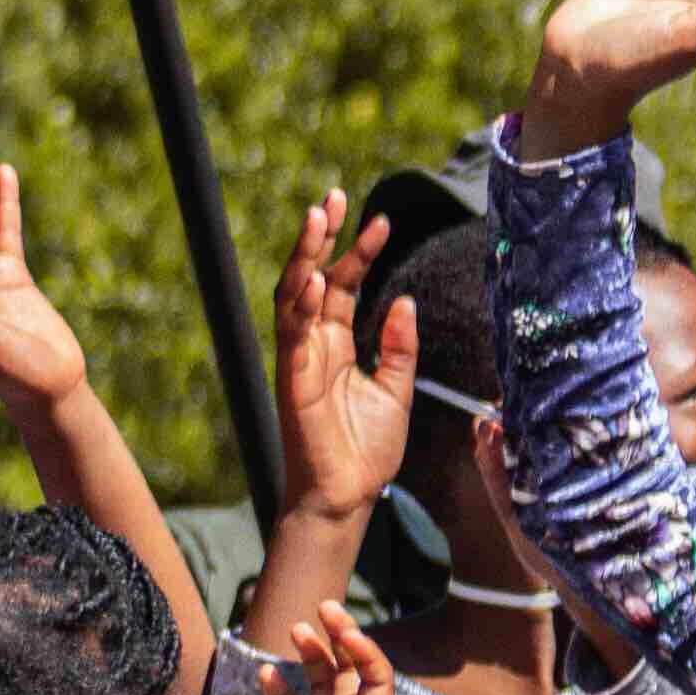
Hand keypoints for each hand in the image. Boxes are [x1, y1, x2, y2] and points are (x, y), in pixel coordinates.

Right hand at [267, 605, 438, 694]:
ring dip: (310, 652)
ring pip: (316, 678)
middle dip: (338, 634)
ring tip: (297, 629)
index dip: (364, 649)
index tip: (348, 632)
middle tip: (326, 606)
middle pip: (345, 665)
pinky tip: (267, 673)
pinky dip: (274, 687)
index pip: (373, 673)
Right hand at [274, 194, 417, 520]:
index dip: (358, 252)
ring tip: (318, 219)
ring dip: (304, 256)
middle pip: (312, 278)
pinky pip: (291, 334)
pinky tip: (311, 277)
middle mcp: (315, 344)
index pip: (343, 285)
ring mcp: (300, 360)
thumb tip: (404, 301)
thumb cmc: (367, 450)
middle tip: (334, 197)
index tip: (381, 219)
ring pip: (293, 295)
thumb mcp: (397, 389)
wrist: (349, 497)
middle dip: (322, 238)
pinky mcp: (293, 380)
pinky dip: (299, 304)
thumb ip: (399, 346)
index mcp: (337, 343)